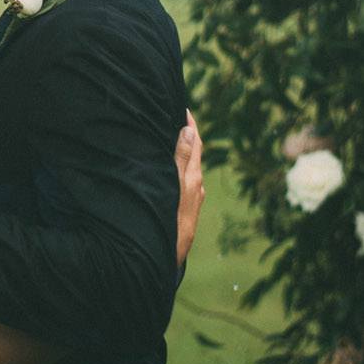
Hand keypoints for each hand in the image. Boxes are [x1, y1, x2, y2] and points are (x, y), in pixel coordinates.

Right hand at [175, 110, 204, 265]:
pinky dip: (177, 168)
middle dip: (187, 136)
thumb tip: (190, 130)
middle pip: (193, 154)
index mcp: (193, 177)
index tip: (184, 108)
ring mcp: (190, 198)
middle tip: (175, 118)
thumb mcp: (176, 185)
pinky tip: (169, 170)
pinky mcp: (184, 208)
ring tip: (169, 138)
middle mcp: (195, 186)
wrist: (168, 255)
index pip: (196, 143)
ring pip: (187, 168)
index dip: (191, 125)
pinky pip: (182, 180)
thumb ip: (182, 158)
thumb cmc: (171, 220)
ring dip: (181, 152)